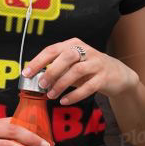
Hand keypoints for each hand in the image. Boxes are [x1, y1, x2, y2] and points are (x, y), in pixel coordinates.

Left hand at [22, 37, 139, 104]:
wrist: (118, 75)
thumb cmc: (89, 70)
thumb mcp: (72, 65)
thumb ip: (57, 69)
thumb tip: (35, 78)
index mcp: (73, 44)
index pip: (52, 49)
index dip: (37, 61)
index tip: (26, 73)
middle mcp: (85, 50)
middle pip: (66, 57)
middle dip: (51, 71)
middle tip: (41, 84)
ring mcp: (96, 63)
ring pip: (77, 71)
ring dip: (61, 84)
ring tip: (51, 95)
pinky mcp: (104, 76)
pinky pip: (89, 86)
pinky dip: (75, 95)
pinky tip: (65, 101)